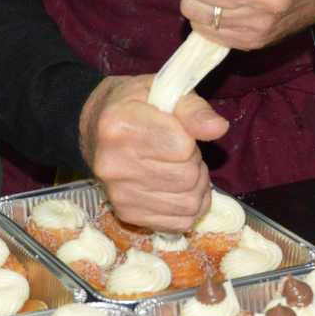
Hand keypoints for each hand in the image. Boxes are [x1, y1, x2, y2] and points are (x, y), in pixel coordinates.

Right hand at [78, 75, 228, 231]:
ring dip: (196, 187)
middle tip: (180, 151)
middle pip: (187, 178)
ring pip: (188, 203)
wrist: (95, 127)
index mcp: (119, 127)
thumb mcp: (164, 93)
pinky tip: (177, 189)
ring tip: (180, 168)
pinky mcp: (126, 214)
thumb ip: (194, 110)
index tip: (176, 130)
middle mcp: (113, 165)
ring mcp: (118, 195)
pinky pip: (179, 222)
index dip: (189, 138)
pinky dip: (188, 207)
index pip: (183, 148)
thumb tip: (218, 128)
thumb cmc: (136, 105)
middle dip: (195, 163)